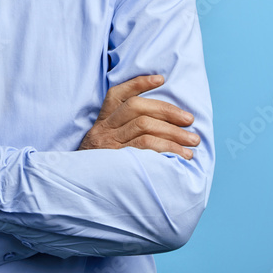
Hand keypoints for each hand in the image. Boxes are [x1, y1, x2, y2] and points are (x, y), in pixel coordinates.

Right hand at [78, 75, 200, 158]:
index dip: (139, 83)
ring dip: (173, 134)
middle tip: (190, 120)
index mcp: (101, 123)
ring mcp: (108, 146)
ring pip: (143, 127)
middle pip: (136, 108)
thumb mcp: (104, 147)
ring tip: (192, 143)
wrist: (80, 193)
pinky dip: (165, 149)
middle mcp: (103, 131)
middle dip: (167, 111)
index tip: (161, 79)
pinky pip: (143, 149)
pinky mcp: (115, 162)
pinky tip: (180, 156)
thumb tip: (164, 125)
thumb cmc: (101, 170)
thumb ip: (124, 133)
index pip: (117, 95)